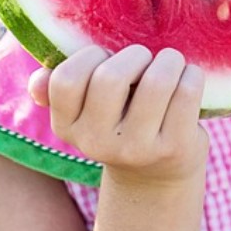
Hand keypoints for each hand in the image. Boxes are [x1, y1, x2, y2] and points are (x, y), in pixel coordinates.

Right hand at [28, 45, 208, 184]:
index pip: (66, 80)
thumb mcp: (87, 113)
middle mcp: (98, 143)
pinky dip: (192, 75)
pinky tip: (189, 78)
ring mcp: (138, 149)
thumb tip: (38, 81)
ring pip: (156, 82)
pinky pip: (186, 93)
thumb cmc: (122, 123)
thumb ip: (60, 91)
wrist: (158, 175)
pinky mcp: (174, 148)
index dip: (90, 56)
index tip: (108, 58)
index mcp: (68, 127)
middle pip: (111, 78)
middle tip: (146, 59)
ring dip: (169, 61)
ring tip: (172, 64)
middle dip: (135, 55)